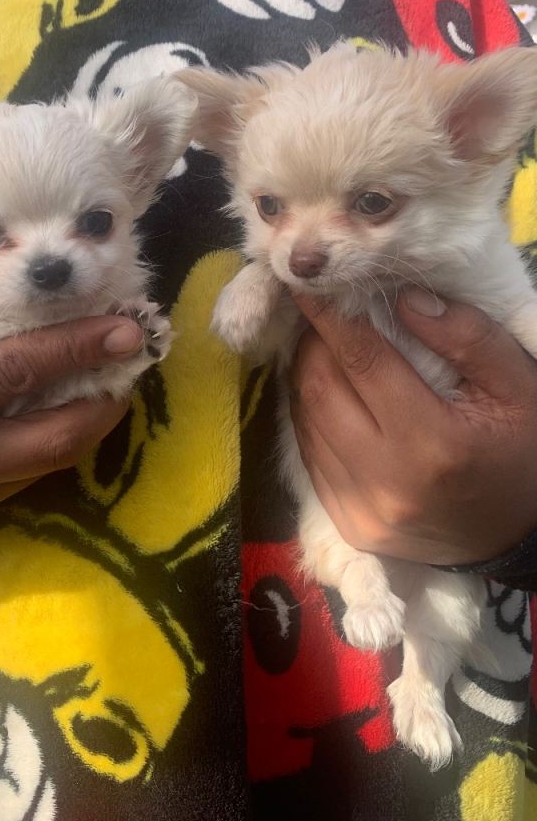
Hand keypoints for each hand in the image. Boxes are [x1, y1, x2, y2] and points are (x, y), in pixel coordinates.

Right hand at [0, 274, 141, 554]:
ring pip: (44, 467)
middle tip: (136, 361)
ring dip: (80, 425)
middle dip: (106, 399)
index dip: (74, 349)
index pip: (13, 373)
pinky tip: (40, 421)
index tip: (125, 328)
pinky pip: (14, 486)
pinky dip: (36, 451)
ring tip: (103, 383)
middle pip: (54, 438)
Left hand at [289, 289, 536, 564]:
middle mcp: (387, 482)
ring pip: (305, 422)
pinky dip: (310, 416)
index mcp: (434, 443)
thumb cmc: (522, 451)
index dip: (329, 317)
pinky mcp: (348, 525)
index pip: (362, 361)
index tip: (308, 283)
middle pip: (319, 389)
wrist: (517, 537)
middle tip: (323, 315)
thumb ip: (468, 337)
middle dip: (312, 342)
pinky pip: (309, 456)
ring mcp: (361, 510)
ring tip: (323, 348)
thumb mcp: (518, 387)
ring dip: (306, 376)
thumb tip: (404, 298)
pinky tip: (328, 394)